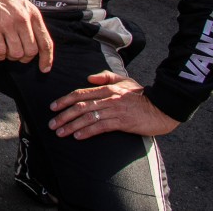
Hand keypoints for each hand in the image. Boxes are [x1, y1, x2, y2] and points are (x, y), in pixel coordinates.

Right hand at [0, 0, 53, 71]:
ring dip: (11, 57)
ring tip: (6, 52)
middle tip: (17, 56)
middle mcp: (23, 19)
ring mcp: (8, 23)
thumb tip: (35, 40)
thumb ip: (30, 20)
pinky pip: (0, 50)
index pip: (45, 42)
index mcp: (33, 14)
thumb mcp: (22, 3)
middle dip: (24, 58)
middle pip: (31, 51)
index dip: (47, 59)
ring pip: (16, 53)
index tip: (44, 69)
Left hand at [49, 71, 178, 138]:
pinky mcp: (122, 122)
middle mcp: (108, 98)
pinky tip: (78, 136)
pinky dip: (87, 131)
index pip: (80, 93)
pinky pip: (101, 127)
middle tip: (52, 124)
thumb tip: (88, 79)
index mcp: (107, 88)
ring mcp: (115, 110)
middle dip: (64, 115)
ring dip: (72, 125)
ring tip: (61, 132)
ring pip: (88, 117)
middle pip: (80, 106)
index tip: (53, 107)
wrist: (163, 108)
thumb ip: (106, 78)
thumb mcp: (125, 81)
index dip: (65, 100)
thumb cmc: (143, 95)